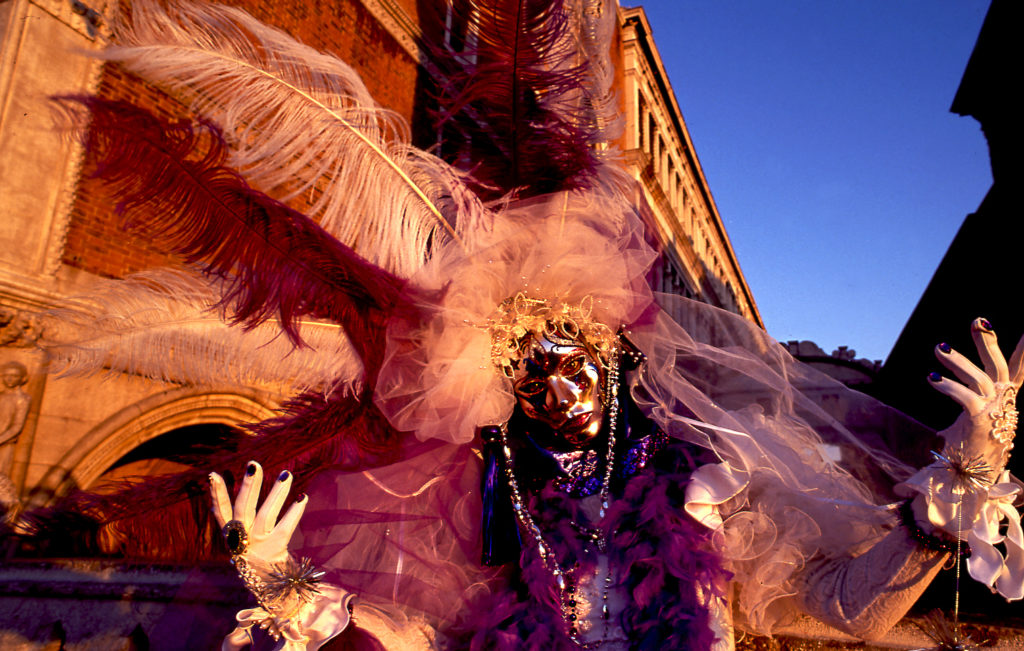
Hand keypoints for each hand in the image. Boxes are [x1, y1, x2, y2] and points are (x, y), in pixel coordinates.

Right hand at [210, 461, 306, 567]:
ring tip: (286, 473)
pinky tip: (303, 497)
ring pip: (267, 514)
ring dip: (277, 492)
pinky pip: (286, 527)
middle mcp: (242, 538)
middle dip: (248, 486)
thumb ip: (233, 519)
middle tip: (254, 464)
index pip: (221, 511)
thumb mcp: (238, 538)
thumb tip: (222, 494)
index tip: (213, 475)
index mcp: (230, 534)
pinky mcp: (276, 548)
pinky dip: (295, 511)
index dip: (216, 494)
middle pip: (243, 509)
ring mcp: (259, 543)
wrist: (267, 585)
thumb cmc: (253, 553)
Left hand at [929, 318, 1023, 472]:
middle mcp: (1002, 404)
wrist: (970, 480)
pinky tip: (931, 378)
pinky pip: (966, 396)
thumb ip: (965, 406)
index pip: (1015, 373)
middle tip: (978, 320)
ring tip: (938, 347)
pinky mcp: (979, 421)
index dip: (1020, 354)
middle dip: (989, 343)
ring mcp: (993, 412)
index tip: (1022, 335)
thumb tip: (943, 402)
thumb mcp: (967, 423)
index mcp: (1002, 402)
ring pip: (980, 378)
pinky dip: (948, 385)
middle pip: (1000, 367)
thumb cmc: (968, 451)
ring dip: (959, 360)